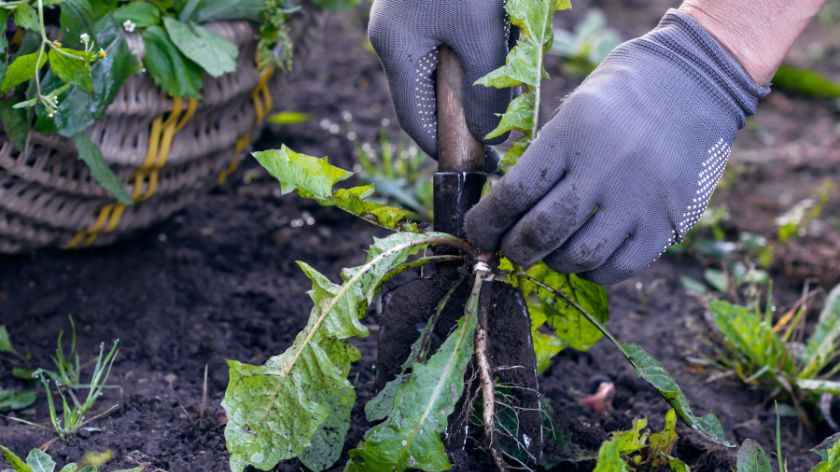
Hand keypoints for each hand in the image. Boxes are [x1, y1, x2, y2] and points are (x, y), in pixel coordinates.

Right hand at [368, 0, 512, 158]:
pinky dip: (473, 51)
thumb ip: (484, 91)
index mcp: (395, 48)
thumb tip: (491, 138)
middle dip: (463, 112)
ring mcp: (406, 17)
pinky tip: (501, 46)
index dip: (440, 146)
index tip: (472, 163)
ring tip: (509, 85)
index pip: (413, 118)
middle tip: (499, 128)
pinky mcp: (424, 3)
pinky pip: (449, 40)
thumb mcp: (481, 32)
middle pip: (427, 93)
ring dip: (472, 79)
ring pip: (441, 67)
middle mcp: (393, 35)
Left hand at [464, 10, 768, 284]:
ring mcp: (640, 197)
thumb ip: (543, 158)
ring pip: (579, 256)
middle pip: (542, 231)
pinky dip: (593, 271)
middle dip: (515, 249)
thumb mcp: (573, 109)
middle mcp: (606, 166)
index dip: (487, 222)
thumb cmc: (620, 97)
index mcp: (573, 133)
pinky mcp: (669, 221)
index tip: (477, 231)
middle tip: (509, 248)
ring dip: (553, 262)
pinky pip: (620, 267)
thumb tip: (504, 213)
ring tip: (550, 251)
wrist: (696, 83)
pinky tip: (586, 257)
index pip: (515, 193)